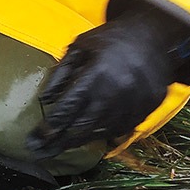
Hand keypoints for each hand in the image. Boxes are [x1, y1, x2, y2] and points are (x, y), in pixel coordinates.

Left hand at [26, 1, 189, 159]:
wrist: (155, 38)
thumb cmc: (110, 41)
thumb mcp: (80, 47)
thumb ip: (60, 73)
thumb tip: (45, 100)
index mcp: (98, 72)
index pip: (69, 107)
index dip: (50, 125)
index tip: (34, 138)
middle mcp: (117, 91)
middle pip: (82, 126)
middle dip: (58, 140)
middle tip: (39, 150)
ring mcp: (134, 103)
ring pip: (100, 133)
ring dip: (77, 142)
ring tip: (57, 147)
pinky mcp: (146, 110)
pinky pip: (119, 131)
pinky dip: (100, 136)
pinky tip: (85, 137)